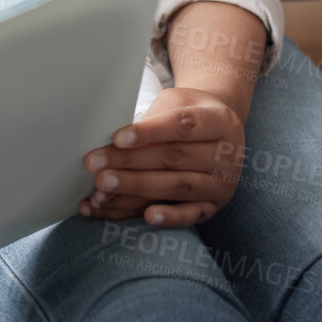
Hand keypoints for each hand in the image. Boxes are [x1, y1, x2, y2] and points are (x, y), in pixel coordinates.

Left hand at [79, 87, 244, 227]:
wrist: (220, 134)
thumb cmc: (189, 114)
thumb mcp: (176, 103)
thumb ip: (152, 119)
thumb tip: (112, 142)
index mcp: (218, 120)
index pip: (182, 125)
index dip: (149, 132)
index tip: (117, 138)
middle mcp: (226, 155)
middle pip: (173, 158)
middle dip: (129, 162)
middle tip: (95, 165)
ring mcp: (221, 184)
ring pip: (176, 187)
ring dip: (136, 189)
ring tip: (101, 190)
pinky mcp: (212, 207)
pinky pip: (189, 215)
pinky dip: (168, 218)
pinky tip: (145, 217)